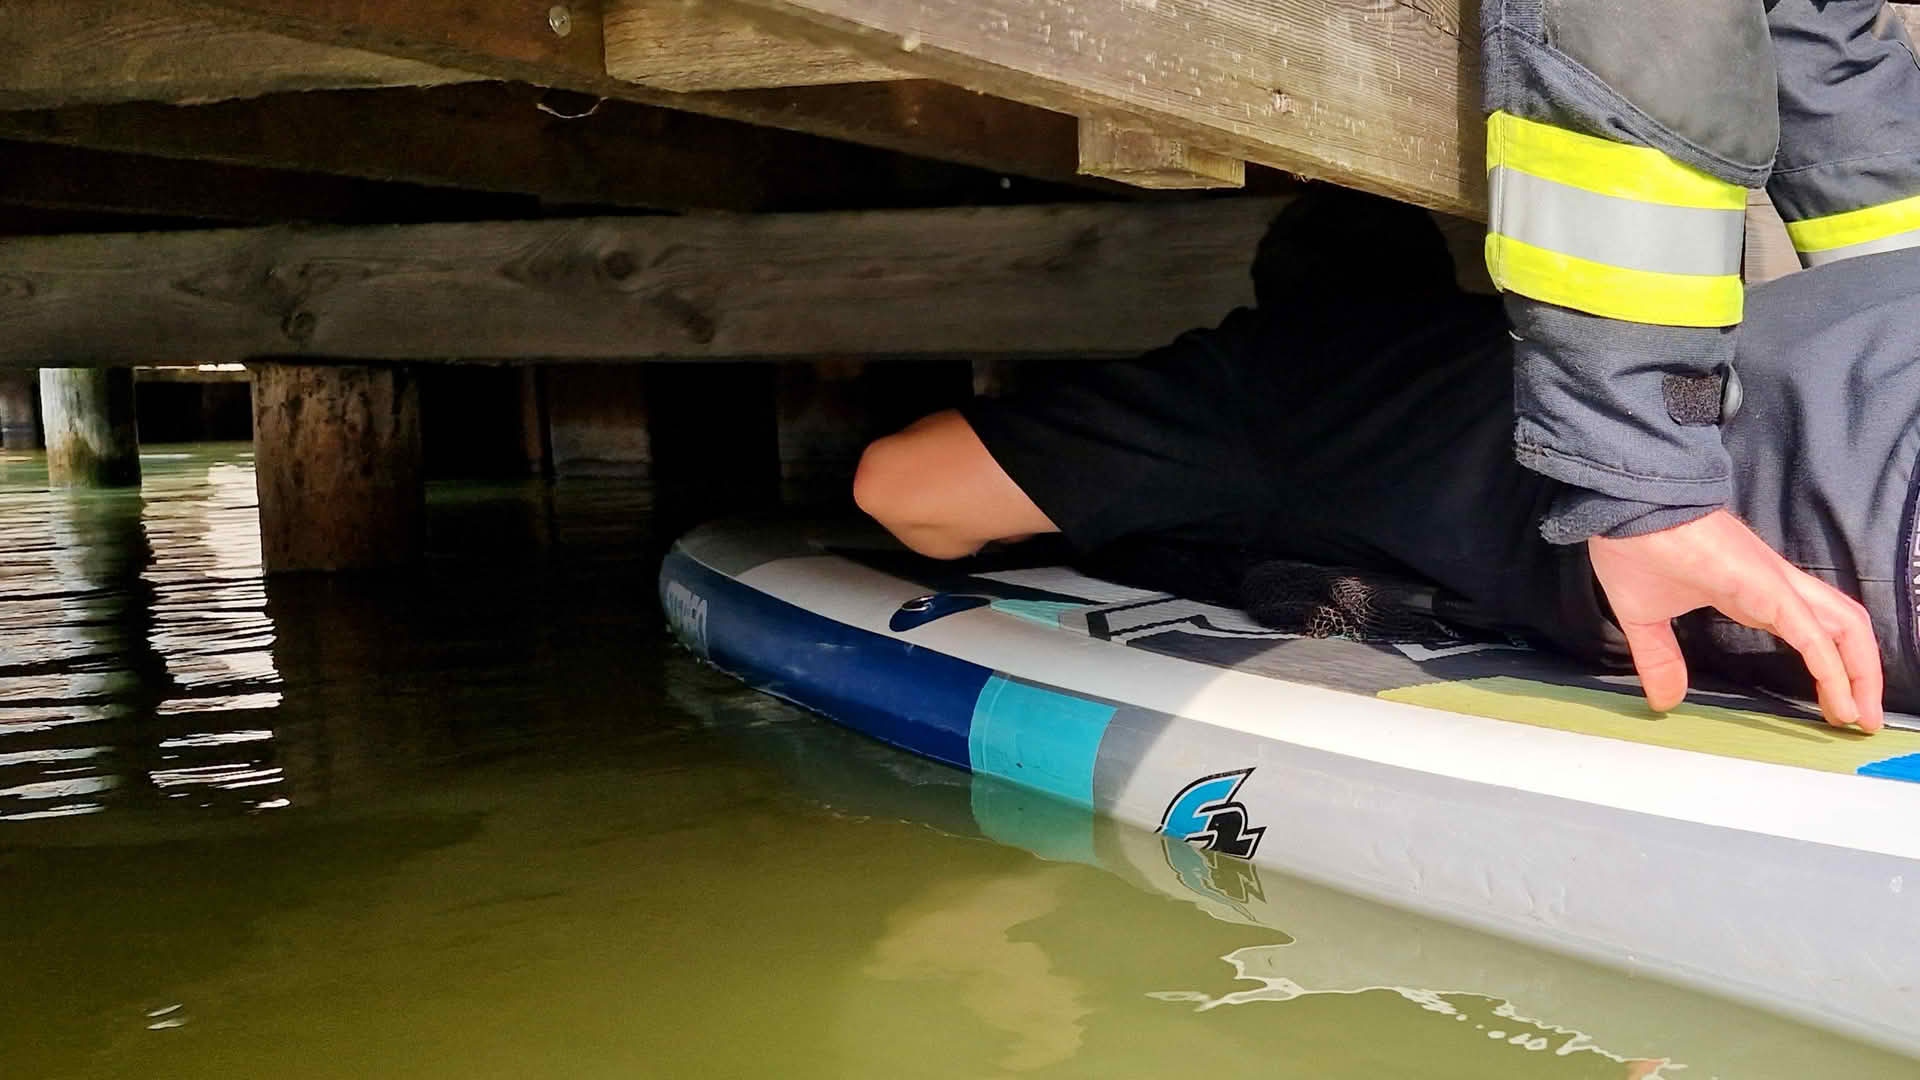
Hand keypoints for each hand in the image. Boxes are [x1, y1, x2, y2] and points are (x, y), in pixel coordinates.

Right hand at [1587, 509, 1883, 731]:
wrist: (1627, 508)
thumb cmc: (1634, 546)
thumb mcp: (1644, 618)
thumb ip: (1659, 658)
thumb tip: (1665, 700)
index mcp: (1752, 593)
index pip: (1811, 631)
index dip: (1830, 667)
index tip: (1833, 706)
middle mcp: (1776, 587)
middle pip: (1843, 628)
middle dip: (1861, 674)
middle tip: (1859, 718)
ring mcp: (1776, 585)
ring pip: (1843, 628)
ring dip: (1860, 674)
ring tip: (1859, 716)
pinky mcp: (1767, 588)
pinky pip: (1812, 634)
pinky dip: (1832, 669)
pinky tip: (1838, 698)